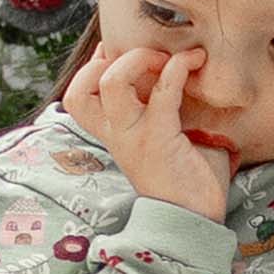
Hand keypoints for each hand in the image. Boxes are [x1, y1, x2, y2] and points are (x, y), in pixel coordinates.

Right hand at [61, 45, 232, 222]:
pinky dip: (177, 68)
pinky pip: (163, 92)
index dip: (91, 68)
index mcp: (114, 135)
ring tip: (166, 57)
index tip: (119, 52)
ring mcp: (136, 136)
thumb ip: (166, 106)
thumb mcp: (169, 136)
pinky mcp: (161, 139)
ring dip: (139, 58)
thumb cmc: (188, 180)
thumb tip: (188, 69)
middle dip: (110, 59)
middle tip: (148, 54)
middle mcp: (117, 135)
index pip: (78, 98)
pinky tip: (194, 61)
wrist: (195, 221)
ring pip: (112, 83)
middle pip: (81, 90)